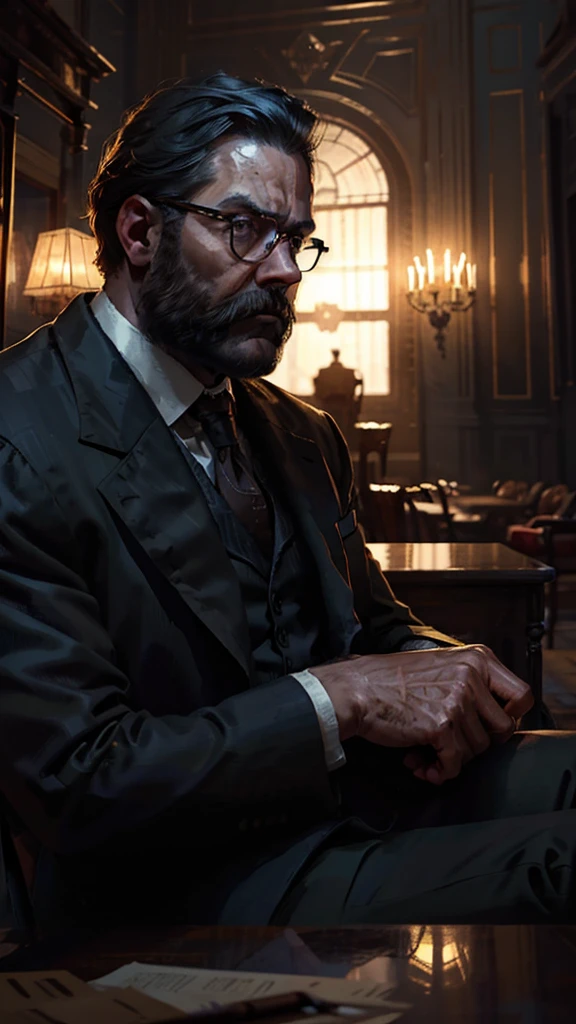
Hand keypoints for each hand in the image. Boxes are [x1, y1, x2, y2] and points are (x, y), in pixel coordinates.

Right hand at [310, 644, 532, 784]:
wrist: (357, 690)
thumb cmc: (392, 681)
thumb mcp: (442, 666)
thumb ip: (471, 684)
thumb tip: (499, 720)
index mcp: (477, 659)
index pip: (522, 695)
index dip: (510, 718)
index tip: (488, 727)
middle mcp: (471, 676)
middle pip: (502, 730)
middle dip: (477, 744)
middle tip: (452, 744)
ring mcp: (457, 700)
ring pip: (477, 750)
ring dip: (453, 759)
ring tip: (427, 753)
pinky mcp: (441, 725)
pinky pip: (455, 764)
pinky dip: (440, 772)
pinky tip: (422, 766)